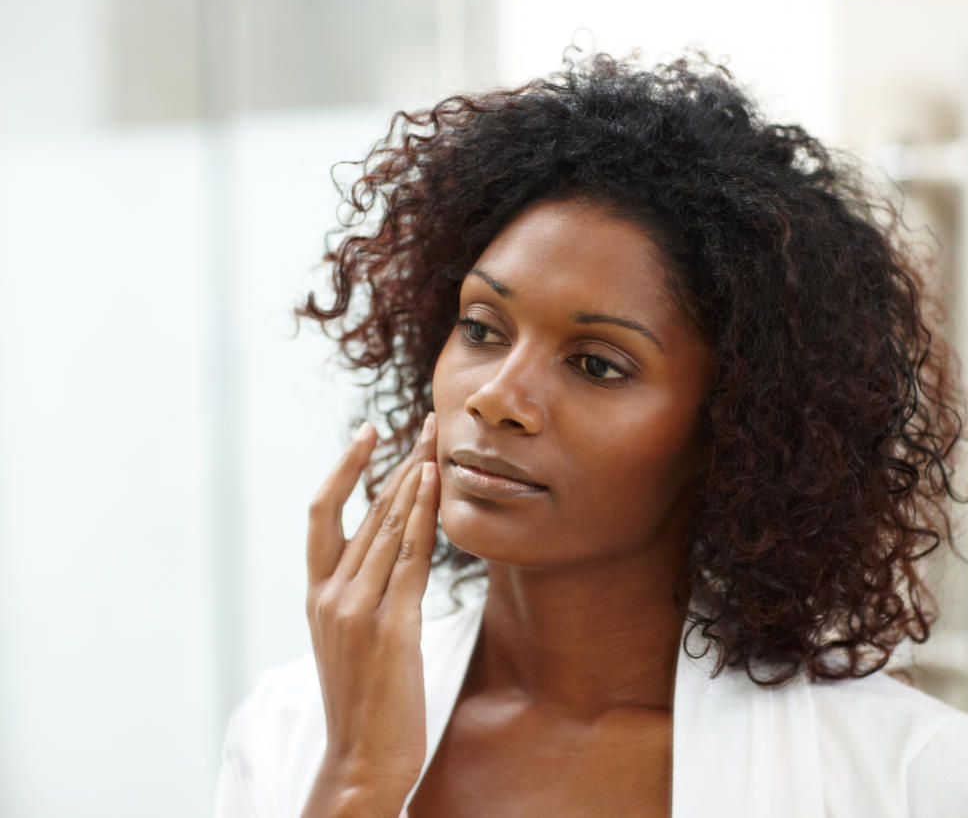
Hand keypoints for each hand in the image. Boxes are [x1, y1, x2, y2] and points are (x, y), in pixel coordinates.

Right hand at [302, 413, 439, 815]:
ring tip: (435, 441)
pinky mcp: (389, 628)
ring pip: (387, 527)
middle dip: (396, 462)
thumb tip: (391, 558)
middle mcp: (331, 595)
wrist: (361, 759)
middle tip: (423, 423)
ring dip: (414, 478)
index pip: (323, 515)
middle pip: (364, 510)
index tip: (368, 433)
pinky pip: (409, 560)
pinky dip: (421, 517)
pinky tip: (433, 485)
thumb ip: (363, 597)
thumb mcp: (353, 641)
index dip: (344, 469)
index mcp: (317, 596)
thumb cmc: (366, 703)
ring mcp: (357, 610)